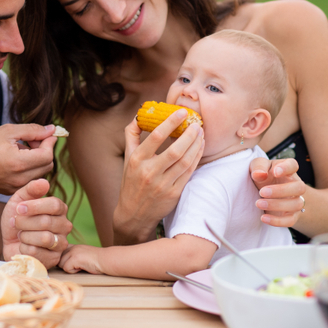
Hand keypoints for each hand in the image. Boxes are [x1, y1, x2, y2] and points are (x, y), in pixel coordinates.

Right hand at [0, 124, 56, 194]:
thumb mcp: (7, 131)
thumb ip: (32, 130)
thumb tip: (52, 130)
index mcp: (19, 164)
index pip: (48, 155)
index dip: (50, 142)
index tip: (46, 134)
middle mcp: (19, 180)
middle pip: (47, 166)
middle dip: (45, 151)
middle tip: (32, 141)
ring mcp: (15, 188)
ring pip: (40, 174)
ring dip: (38, 160)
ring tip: (22, 150)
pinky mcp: (11, 192)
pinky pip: (30, 180)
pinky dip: (30, 169)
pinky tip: (17, 160)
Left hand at [1, 178, 71, 268]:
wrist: (9, 242)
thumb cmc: (17, 219)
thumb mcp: (19, 200)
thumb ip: (31, 189)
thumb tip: (45, 182)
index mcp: (59, 209)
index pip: (55, 205)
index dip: (34, 206)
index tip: (19, 208)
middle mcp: (65, 225)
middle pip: (47, 222)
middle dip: (24, 222)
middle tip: (16, 223)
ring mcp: (61, 243)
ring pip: (44, 238)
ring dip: (25, 236)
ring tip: (21, 235)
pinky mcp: (53, 259)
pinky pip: (36, 252)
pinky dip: (23, 249)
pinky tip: (23, 246)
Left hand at [59, 244, 103, 274]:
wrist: (107, 260)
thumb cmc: (97, 261)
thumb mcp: (83, 256)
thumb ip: (73, 257)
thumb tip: (61, 264)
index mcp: (74, 246)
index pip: (60, 253)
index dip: (62, 260)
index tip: (68, 264)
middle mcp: (72, 247)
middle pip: (58, 259)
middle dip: (65, 265)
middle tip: (77, 267)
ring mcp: (73, 252)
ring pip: (61, 264)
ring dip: (69, 268)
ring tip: (80, 267)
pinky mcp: (75, 258)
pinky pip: (66, 268)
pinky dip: (73, 271)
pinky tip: (82, 268)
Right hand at [113, 111, 203, 244]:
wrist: (133, 214)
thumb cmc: (131, 181)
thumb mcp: (127, 158)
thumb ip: (131, 135)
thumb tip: (139, 115)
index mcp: (136, 159)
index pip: (156, 137)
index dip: (171, 122)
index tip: (182, 112)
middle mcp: (149, 172)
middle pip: (175, 150)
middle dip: (189, 135)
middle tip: (197, 123)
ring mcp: (162, 184)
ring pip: (184, 161)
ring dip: (196, 145)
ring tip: (201, 133)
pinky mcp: (173, 194)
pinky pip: (188, 172)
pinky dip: (196, 158)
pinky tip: (200, 148)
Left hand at [250, 156, 305, 227]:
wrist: (265, 192)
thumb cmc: (262, 175)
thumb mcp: (257, 166)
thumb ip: (258, 166)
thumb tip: (259, 174)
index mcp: (288, 170)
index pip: (293, 165)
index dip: (286, 168)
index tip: (275, 171)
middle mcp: (295, 185)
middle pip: (300, 187)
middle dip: (281, 190)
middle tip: (262, 192)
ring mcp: (295, 200)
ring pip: (296, 204)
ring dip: (277, 205)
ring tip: (258, 203)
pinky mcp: (291, 215)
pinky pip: (290, 221)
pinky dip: (277, 221)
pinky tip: (263, 217)